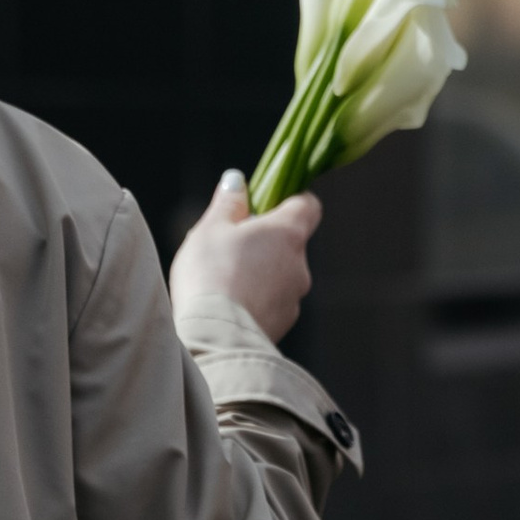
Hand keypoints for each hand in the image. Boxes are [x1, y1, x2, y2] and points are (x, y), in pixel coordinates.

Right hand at [168, 172, 320, 346]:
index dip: (292, 200)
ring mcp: (294, 298)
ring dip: (261, 274)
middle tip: (232, 248)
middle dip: (266, 243)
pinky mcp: (283, 325)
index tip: (270, 204)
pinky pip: (273, 305)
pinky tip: (230, 307)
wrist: (213, 337)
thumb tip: (237, 181)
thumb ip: (228, 203)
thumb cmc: (210, 274)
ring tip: (226, 282)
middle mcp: (300, 265)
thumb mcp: (210, 229)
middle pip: (290, 244)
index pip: (308, 205)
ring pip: (281, 276)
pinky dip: (257, 301)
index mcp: (288, 233)